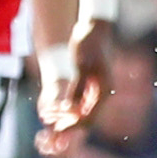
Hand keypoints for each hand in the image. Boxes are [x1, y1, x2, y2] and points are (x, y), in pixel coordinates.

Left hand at [47, 19, 113, 137]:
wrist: (93, 27)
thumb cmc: (88, 43)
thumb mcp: (81, 65)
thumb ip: (76, 88)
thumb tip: (69, 108)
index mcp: (104, 89)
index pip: (89, 118)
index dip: (72, 126)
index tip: (57, 130)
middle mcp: (103, 92)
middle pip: (87, 118)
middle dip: (70, 125)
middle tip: (52, 130)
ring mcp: (98, 88)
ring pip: (84, 111)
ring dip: (69, 118)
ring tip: (52, 121)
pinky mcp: (91, 84)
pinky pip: (82, 102)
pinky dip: (70, 108)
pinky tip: (58, 109)